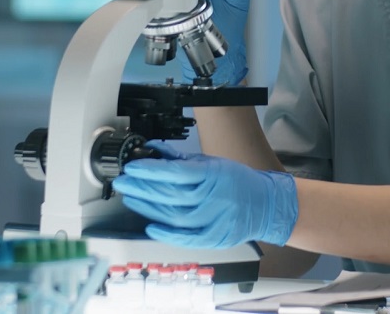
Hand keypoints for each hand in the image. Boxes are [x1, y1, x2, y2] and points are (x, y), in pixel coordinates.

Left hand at [112, 143, 297, 248]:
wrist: (265, 205)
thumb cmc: (238, 181)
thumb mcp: (213, 163)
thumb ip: (183, 160)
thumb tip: (155, 151)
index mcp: (214, 174)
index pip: (176, 173)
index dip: (150, 170)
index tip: (132, 168)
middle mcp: (214, 197)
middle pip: (171, 195)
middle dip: (142, 188)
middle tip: (124, 183)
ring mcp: (215, 219)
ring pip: (174, 216)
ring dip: (148, 208)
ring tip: (132, 199)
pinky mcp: (215, 238)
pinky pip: (186, 238)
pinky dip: (166, 234)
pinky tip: (150, 226)